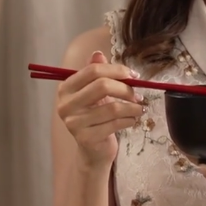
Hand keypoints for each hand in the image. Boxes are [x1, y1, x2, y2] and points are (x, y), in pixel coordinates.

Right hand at [56, 51, 144, 170]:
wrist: (92, 151)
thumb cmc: (96, 118)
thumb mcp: (95, 93)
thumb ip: (96, 73)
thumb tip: (98, 54)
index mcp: (66, 88)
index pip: (93, 70)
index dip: (117, 70)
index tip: (134, 76)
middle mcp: (65, 104)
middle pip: (102, 86)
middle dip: (126, 89)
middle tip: (138, 94)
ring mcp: (74, 122)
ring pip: (112, 107)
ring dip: (132, 107)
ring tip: (139, 108)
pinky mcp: (86, 138)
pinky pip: (115, 124)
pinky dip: (129, 120)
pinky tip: (133, 120)